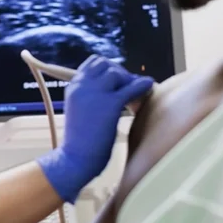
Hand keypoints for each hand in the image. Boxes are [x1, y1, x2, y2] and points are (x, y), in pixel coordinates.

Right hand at [37, 56, 153, 202]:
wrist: (75, 159)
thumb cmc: (80, 141)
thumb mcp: (79, 110)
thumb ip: (90, 96)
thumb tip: (114, 89)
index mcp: (73, 87)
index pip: (92, 63)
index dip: (107, 68)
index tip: (116, 80)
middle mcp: (82, 86)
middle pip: (104, 63)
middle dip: (118, 71)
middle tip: (126, 86)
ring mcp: (95, 93)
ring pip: (116, 72)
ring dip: (127, 80)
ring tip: (133, 93)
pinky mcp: (109, 104)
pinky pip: (131, 87)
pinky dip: (142, 84)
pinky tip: (149, 84)